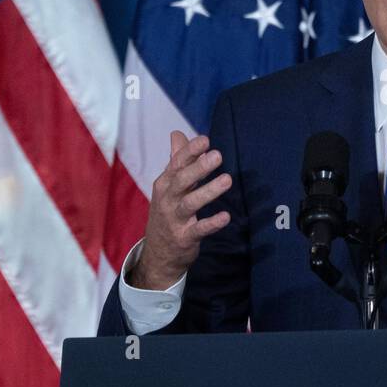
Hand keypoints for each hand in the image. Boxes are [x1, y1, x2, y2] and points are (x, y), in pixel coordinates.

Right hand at [129, 131, 232, 289]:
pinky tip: (226, 217)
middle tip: (217, 155)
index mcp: (165, 184)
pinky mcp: (184, 238)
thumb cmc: (168, 211)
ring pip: (190, 203)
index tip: (205, 139)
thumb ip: (177, 160)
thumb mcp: (169, 185)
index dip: (190, 151)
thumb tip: (177, 134)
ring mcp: (175, 219)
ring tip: (227, 180)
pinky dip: (212, 223)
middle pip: (182, 180)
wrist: (158, 253)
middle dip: (199, 167)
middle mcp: (168, 199)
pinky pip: (199, 230)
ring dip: (209, 191)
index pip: (177, 163)